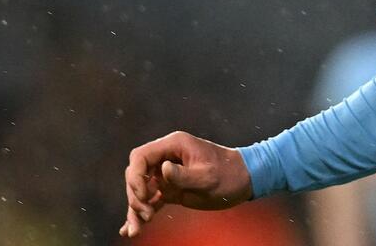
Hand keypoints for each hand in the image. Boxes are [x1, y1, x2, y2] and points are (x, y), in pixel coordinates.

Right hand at [119, 130, 252, 237]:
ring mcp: (167, 173)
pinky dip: (142, 212)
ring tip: (136, 229)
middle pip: (137, 173)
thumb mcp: (207, 177)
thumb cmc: (228, 175)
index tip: (144, 196)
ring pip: (141, 189)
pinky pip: (151, 199)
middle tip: (147, 214)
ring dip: (136, 207)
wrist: (244, 180)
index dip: (136, 176)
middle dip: (136, 194)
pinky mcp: (171, 189)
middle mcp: (167, 157)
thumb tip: (162, 171)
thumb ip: (183, 175)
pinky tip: (130, 229)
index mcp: (173, 146)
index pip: (141, 156)